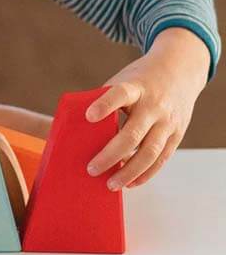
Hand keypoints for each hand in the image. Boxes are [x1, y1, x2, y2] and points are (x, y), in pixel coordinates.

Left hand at [85, 28, 210, 189]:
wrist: (179, 71)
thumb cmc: (139, 80)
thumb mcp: (121, 80)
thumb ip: (103, 100)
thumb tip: (74, 126)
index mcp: (136, 87)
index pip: (120, 94)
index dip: (104, 105)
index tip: (88, 116)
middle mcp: (154, 106)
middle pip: (133, 134)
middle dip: (111, 155)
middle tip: (91, 169)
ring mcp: (168, 122)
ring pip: (150, 152)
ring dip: (129, 172)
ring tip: (110, 184)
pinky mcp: (177, 134)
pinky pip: (161, 159)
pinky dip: (145, 174)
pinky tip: (130, 182)